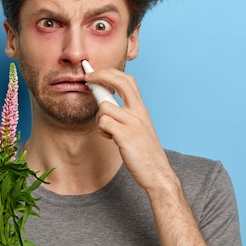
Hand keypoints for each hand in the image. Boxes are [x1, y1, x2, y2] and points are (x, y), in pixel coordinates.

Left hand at [85, 68, 179, 193]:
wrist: (157, 173)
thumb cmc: (144, 152)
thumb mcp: (139, 127)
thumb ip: (127, 114)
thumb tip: (105, 103)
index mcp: (141, 109)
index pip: (127, 80)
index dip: (109, 73)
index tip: (94, 72)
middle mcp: (139, 112)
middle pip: (119, 81)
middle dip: (100, 75)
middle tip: (87, 78)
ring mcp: (133, 123)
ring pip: (104, 106)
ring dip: (99, 118)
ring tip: (107, 131)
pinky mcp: (126, 135)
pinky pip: (104, 123)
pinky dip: (102, 130)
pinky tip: (110, 138)